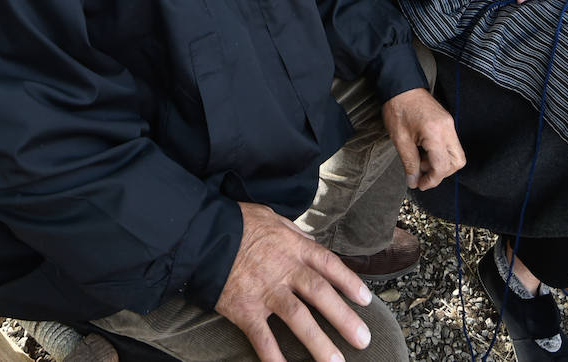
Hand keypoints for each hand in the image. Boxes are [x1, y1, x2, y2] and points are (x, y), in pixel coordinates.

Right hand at [216, 203, 373, 361]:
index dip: (349, 282)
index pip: (328, 264)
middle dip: (344, 318)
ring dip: (318, 343)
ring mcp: (265, 290)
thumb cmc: (238, 224)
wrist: (202, 235)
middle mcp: (284, 269)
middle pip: (320, 294)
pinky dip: (273, 357)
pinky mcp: (244, 308)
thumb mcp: (272, 218)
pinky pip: (262, 337)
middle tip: (363, 340)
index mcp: (293, 247)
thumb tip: (310, 244)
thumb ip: (293, 235)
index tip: (365, 300)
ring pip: (298, 318)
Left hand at [380, 88, 465, 189]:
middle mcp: (448, 128)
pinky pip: (450, 143)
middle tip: (423, 174)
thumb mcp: (400, 139)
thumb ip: (409, 163)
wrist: (400, 85)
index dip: (432, 180)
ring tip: (419, 160)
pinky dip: (439, 152)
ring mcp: (450, 124)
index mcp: (436, 133)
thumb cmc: (398, 109)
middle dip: (442, 172)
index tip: (420, 184)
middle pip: (458, 161)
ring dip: (440, 163)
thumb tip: (413, 181)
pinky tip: (423, 150)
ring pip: (456, 153)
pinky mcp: (447, 121)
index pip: (443, 166)